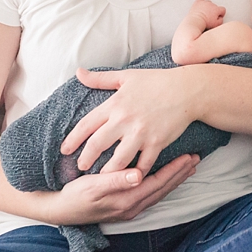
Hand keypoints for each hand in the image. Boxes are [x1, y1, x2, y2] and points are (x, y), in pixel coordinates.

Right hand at [43, 154, 198, 225]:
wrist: (59, 211)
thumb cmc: (74, 195)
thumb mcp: (92, 185)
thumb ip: (116, 180)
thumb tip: (138, 175)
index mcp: (126, 200)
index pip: (158, 182)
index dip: (174, 170)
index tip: (189, 156)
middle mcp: (131, 207)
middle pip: (162, 189)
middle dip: (180, 174)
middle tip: (196, 159)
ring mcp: (128, 209)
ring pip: (158, 192)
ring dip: (173, 180)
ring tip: (187, 167)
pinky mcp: (123, 207)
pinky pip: (150, 194)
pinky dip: (161, 184)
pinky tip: (165, 177)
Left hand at [61, 66, 202, 175]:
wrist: (187, 90)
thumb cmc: (157, 81)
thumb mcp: (126, 77)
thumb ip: (100, 79)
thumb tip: (79, 72)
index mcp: (115, 104)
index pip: (86, 124)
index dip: (73, 139)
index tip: (64, 150)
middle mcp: (124, 120)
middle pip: (97, 145)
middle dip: (85, 159)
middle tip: (80, 168)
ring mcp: (141, 134)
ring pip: (118, 160)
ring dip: (107, 172)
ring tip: (101, 177)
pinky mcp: (156, 143)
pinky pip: (143, 164)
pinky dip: (136, 175)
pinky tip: (129, 180)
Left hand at [190, 0, 225, 29]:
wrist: (196, 21)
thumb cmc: (205, 23)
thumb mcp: (216, 24)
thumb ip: (221, 20)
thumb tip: (220, 18)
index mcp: (217, 9)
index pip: (223, 9)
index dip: (221, 13)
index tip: (218, 16)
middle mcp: (211, 4)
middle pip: (215, 6)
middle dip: (213, 11)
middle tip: (209, 17)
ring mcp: (205, 2)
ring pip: (208, 2)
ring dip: (208, 6)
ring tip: (204, 12)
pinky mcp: (198, 2)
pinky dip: (201, 1)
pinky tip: (201, 5)